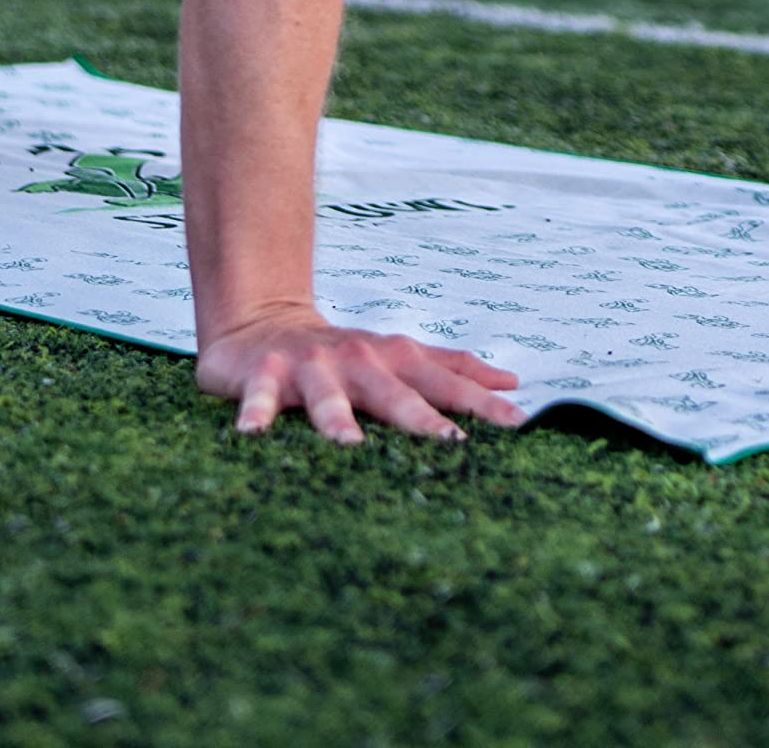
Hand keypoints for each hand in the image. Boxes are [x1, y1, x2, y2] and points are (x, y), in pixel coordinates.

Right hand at [196, 305, 525, 443]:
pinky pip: (260, 399)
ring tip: (350, 446)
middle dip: (422, 418)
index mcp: (394, 360)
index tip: (517, 423)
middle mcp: (359, 361)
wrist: (266, 321)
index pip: (445, 383)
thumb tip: (512, 382)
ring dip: (338, 420)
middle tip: (452, 444)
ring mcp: (312, 368)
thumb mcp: (400, 358)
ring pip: (327, 398)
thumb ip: (452, 371)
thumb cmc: (346, 355)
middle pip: (395, 392)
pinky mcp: (265, 376)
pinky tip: (251, 436)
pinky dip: (256, 415)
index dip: (481, 402)